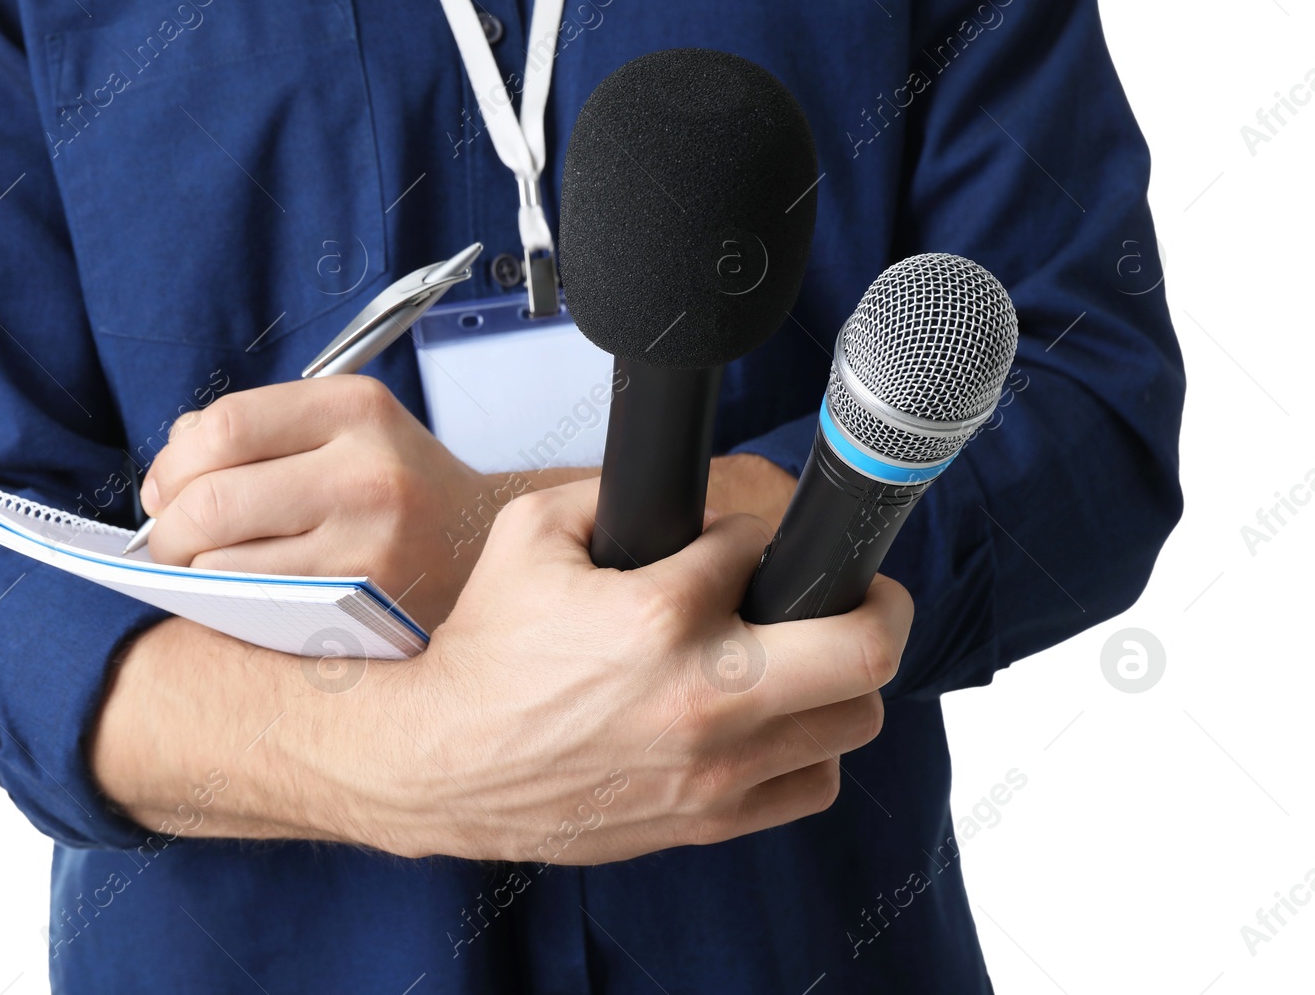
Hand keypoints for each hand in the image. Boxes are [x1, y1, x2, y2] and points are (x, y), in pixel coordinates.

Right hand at [94, 479, 911, 862]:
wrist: (440, 762)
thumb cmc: (483, 653)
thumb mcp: (530, 535)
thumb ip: (613, 496)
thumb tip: (680, 498)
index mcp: (659, 614)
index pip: (758, 549)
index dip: (749, 539)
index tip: (732, 549)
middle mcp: (705, 695)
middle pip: (866, 646)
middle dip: (874, 602)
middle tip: (856, 589)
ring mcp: (715, 767)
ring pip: (855, 718)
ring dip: (838, 679)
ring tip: (802, 659)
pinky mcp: (710, 819)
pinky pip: (815, 785)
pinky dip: (808, 749)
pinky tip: (771, 724)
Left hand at [140, 376, 502, 629]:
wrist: (484, 540)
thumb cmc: (398, 485)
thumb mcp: (346, 428)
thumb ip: (259, 430)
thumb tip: (171, 464)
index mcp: (354, 407)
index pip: (225, 426)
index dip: (173, 464)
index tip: (164, 491)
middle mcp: (367, 470)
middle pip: (215, 499)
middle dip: (171, 529)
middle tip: (171, 541)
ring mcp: (370, 541)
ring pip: (228, 562)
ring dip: (196, 573)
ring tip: (207, 569)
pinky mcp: (368, 601)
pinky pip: (261, 606)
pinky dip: (231, 603)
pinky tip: (243, 593)